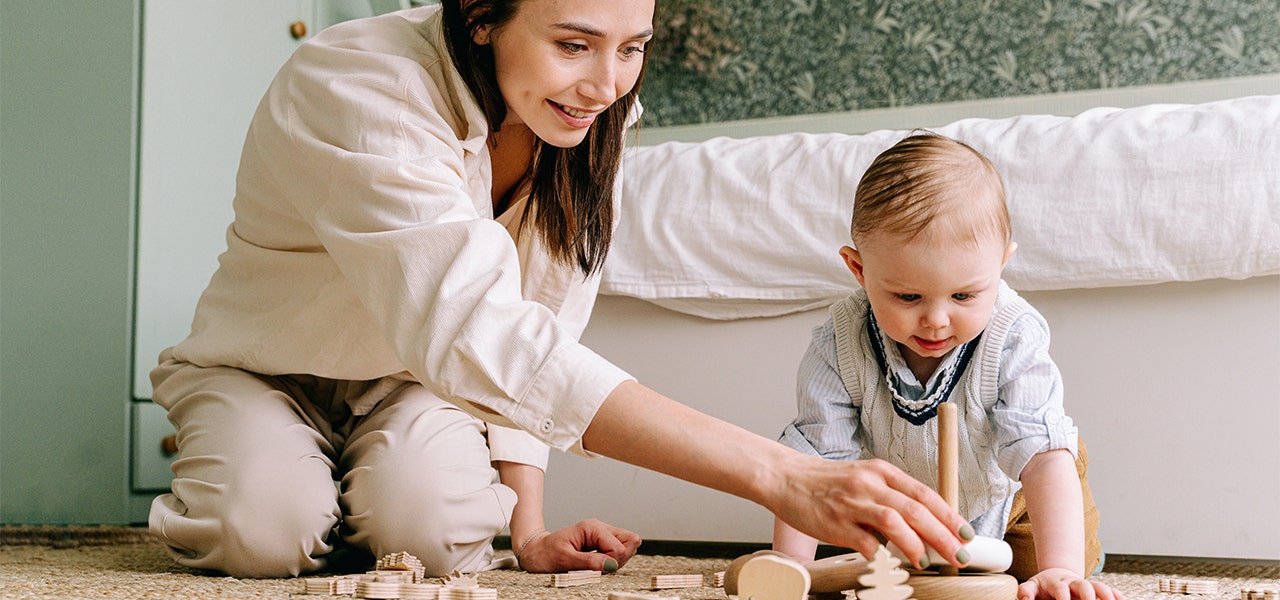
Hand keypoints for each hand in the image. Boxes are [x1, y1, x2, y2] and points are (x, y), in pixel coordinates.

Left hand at [515, 519, 641, 573]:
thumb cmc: (545, 553)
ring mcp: (602, 535)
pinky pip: (618, 552)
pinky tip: (596, 563)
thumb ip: (589, 562)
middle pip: (630, 542)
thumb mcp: (564, 559)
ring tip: (594, 564)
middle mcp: (600, 528)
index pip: (620, 547)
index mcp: (592, 528)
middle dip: (618, 559)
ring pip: (627, 547)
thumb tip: (611, 565)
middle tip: (598, 565)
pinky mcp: (602, 543)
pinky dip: (610, 562)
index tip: (595, 567)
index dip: (611, 562)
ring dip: (614, 561)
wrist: (534, 552)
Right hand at [771, 455, 970, 569]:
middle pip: (916, 509)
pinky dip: (883, 556)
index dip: (949, 515)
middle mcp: (870, 484)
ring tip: (928, 562)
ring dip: (917, 545)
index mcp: (881, 471)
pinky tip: (891, 565)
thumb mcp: (863, 478)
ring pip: (894, 522)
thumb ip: (890, 496)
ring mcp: (852, 502)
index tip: (966, 533)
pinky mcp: (835, 523)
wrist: (785, 477)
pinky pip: (866, 542)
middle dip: (944, 536)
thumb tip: (922, 525)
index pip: (924, 493)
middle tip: (960, 555)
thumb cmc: (826, 481)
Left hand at [1018, 567, 1123, 599]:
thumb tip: (1024, 599)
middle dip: (1088, 595)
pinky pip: (1110, 591)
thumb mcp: (1031, 587)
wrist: (1056, 577)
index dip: (1063, 596)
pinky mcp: (1097, 591)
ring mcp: (1087, 587)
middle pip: (1084, 585)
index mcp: (1056, 583)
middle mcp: (1074, 583)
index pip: (1060, 589)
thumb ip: (1026, 592)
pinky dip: (1117, 596)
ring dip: (1106, 594)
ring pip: (1099, 587)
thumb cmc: (1043, 587)